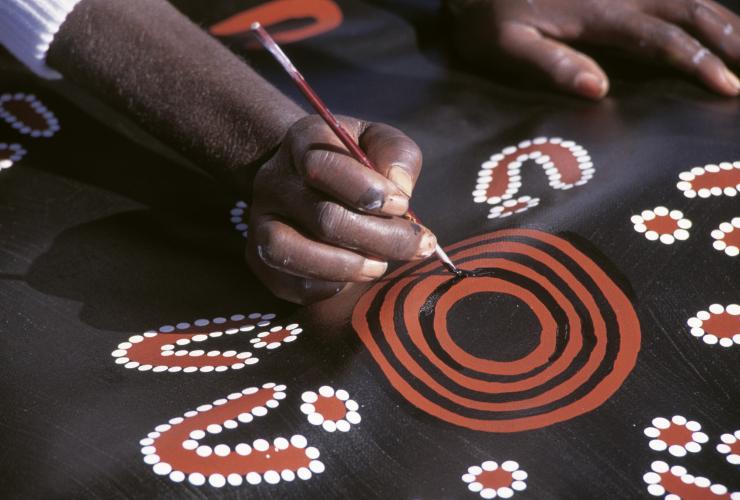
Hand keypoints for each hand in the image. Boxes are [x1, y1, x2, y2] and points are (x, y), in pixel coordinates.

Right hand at [245, 115, 435, 303]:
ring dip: (346, 267)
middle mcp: (273, 180)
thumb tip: (400, 190)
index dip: (367, 190)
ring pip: (291, 252)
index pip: (323, 165)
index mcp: (303, 141)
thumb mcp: (379, 141)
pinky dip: (324, 287)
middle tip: (416, 246)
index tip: (402, 204)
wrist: (306, 174)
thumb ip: (396, 155)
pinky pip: (286, 283)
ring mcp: (260, 220)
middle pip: (322, 217)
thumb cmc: (354, 159)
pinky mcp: (259, 257)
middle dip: (379, 238)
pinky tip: (352, 278)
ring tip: (380, 266)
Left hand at [449, 0, 739, 97]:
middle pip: (690, 10)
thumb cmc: (485, 19)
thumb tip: (599, 89)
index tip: (729, 89)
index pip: (663, 39)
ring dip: (723, 17)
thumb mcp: (506, 46)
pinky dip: (696, 0)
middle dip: (729, 38)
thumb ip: (551, 63)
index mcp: (599, 14)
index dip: (699, 63)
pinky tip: (710, 13)